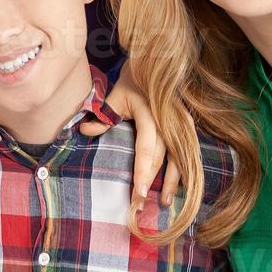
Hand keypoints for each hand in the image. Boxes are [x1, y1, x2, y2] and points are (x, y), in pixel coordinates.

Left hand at [80, 79, 178, 209]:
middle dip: (152, 183)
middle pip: (163, 158)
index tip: (139, 193)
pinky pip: (186, 153)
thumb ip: (102, 116)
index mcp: (151, 115)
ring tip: (165, 203)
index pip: (147, 149)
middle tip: (140, 205)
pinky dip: (183, 171)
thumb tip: (85, 132)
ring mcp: (182, 125)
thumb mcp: (114, 97)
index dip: (143, 172)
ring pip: (180, 159)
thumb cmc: (131, 84)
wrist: (154, 66)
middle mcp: (170, 122)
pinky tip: (180, 187)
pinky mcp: (187, 128)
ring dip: (172, 182)